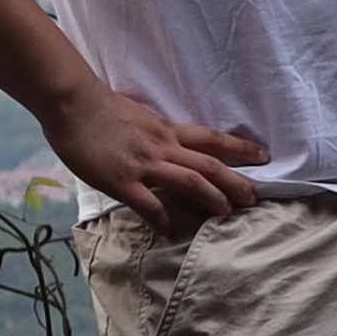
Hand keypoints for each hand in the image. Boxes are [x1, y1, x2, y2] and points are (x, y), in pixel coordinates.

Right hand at [49, 75, 265, 235]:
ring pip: (190, 182)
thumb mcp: (140, 117)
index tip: (263, 156)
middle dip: (236, 182)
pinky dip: (162, 220)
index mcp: (168, 130)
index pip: (213, 138)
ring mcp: (144, 164)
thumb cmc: (100, 107)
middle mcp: (163, 146)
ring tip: (226, 213)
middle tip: (254, 198)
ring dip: (212, 199)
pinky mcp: (122, 181)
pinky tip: (168, 232)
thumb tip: (168, 145)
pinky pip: (149, 205)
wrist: (73, 103)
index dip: (241, 147)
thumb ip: (157, 134)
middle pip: (210, 165)